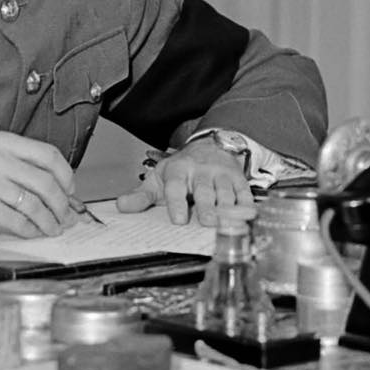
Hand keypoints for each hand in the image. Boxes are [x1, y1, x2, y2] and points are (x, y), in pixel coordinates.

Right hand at [0, 131, 77, 238]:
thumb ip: (14, 166)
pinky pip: (19, 222)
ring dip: (50, 221)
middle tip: (67, 215)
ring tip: (53, 227)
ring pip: (37, 204)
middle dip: (63, 203)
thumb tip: (52, 186)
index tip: (70, 189)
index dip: (66, 174)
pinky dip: (32, 230)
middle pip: (47, 181)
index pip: (48, 154)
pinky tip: (33, 232)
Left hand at [116, 139, 254, 225]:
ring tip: (226, 223)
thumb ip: (141, 196)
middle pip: (204, 190)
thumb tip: (121, 207)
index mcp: (178, 170)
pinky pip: (245, 193)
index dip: (176, 203)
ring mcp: (221, 175)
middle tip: (207, 222)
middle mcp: (200, 171)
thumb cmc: (182, 169)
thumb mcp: (159, 179)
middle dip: (206, 206)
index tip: (178, 219)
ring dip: (227, 208)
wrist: (210, 147)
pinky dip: (247, 205)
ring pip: (226, 192)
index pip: (176, 186)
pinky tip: (247, 215)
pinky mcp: (238, 180)